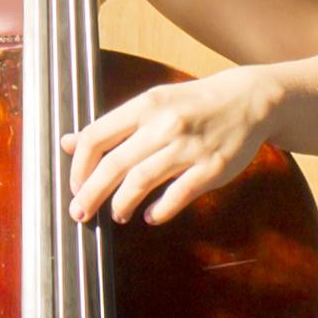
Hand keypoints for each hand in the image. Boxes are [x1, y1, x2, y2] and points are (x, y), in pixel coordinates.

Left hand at [62, 67, 276, 225]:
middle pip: (114, 164)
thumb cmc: (193, 105)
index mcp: (145, 105)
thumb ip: (111, 125)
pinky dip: (159, 211)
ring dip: (121, 204)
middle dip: (90, 193)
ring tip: (116, 214)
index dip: (79, 166)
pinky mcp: (212, 168)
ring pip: (141, 181)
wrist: (249, 100)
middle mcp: (165, 124)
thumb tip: (68, 142)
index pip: (96, 136)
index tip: (75, 184)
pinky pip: (178, 195)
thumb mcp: (151, 104)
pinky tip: (150, 216)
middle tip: (79, 213)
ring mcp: (189, 147)